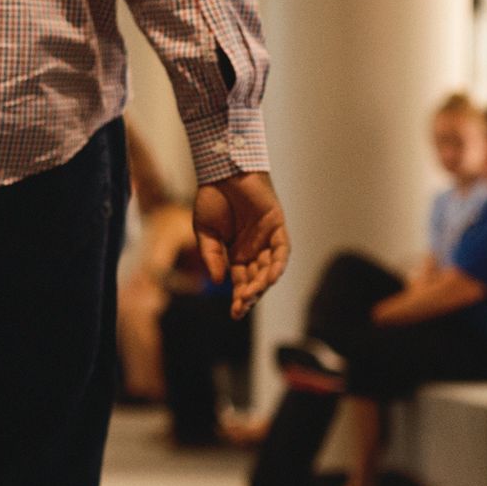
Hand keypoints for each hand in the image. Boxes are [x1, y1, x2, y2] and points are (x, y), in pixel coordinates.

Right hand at [194, 170, 289, 318]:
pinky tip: (270, 276)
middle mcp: (253, 250)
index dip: (239, 299)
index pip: (241, 283)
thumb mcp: (205, 232)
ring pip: (269, 268)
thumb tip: (219, 281)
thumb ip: (212, 256)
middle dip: (250, 295)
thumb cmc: (211, 198)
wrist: (222, 171)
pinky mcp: (277, 226)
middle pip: (256, 280)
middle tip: (241, 305)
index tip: (234, 314)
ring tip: (251, 294)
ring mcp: (266, 239)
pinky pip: (281, 250)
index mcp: (236, 255)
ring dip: (262, 283)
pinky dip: (278, 263)